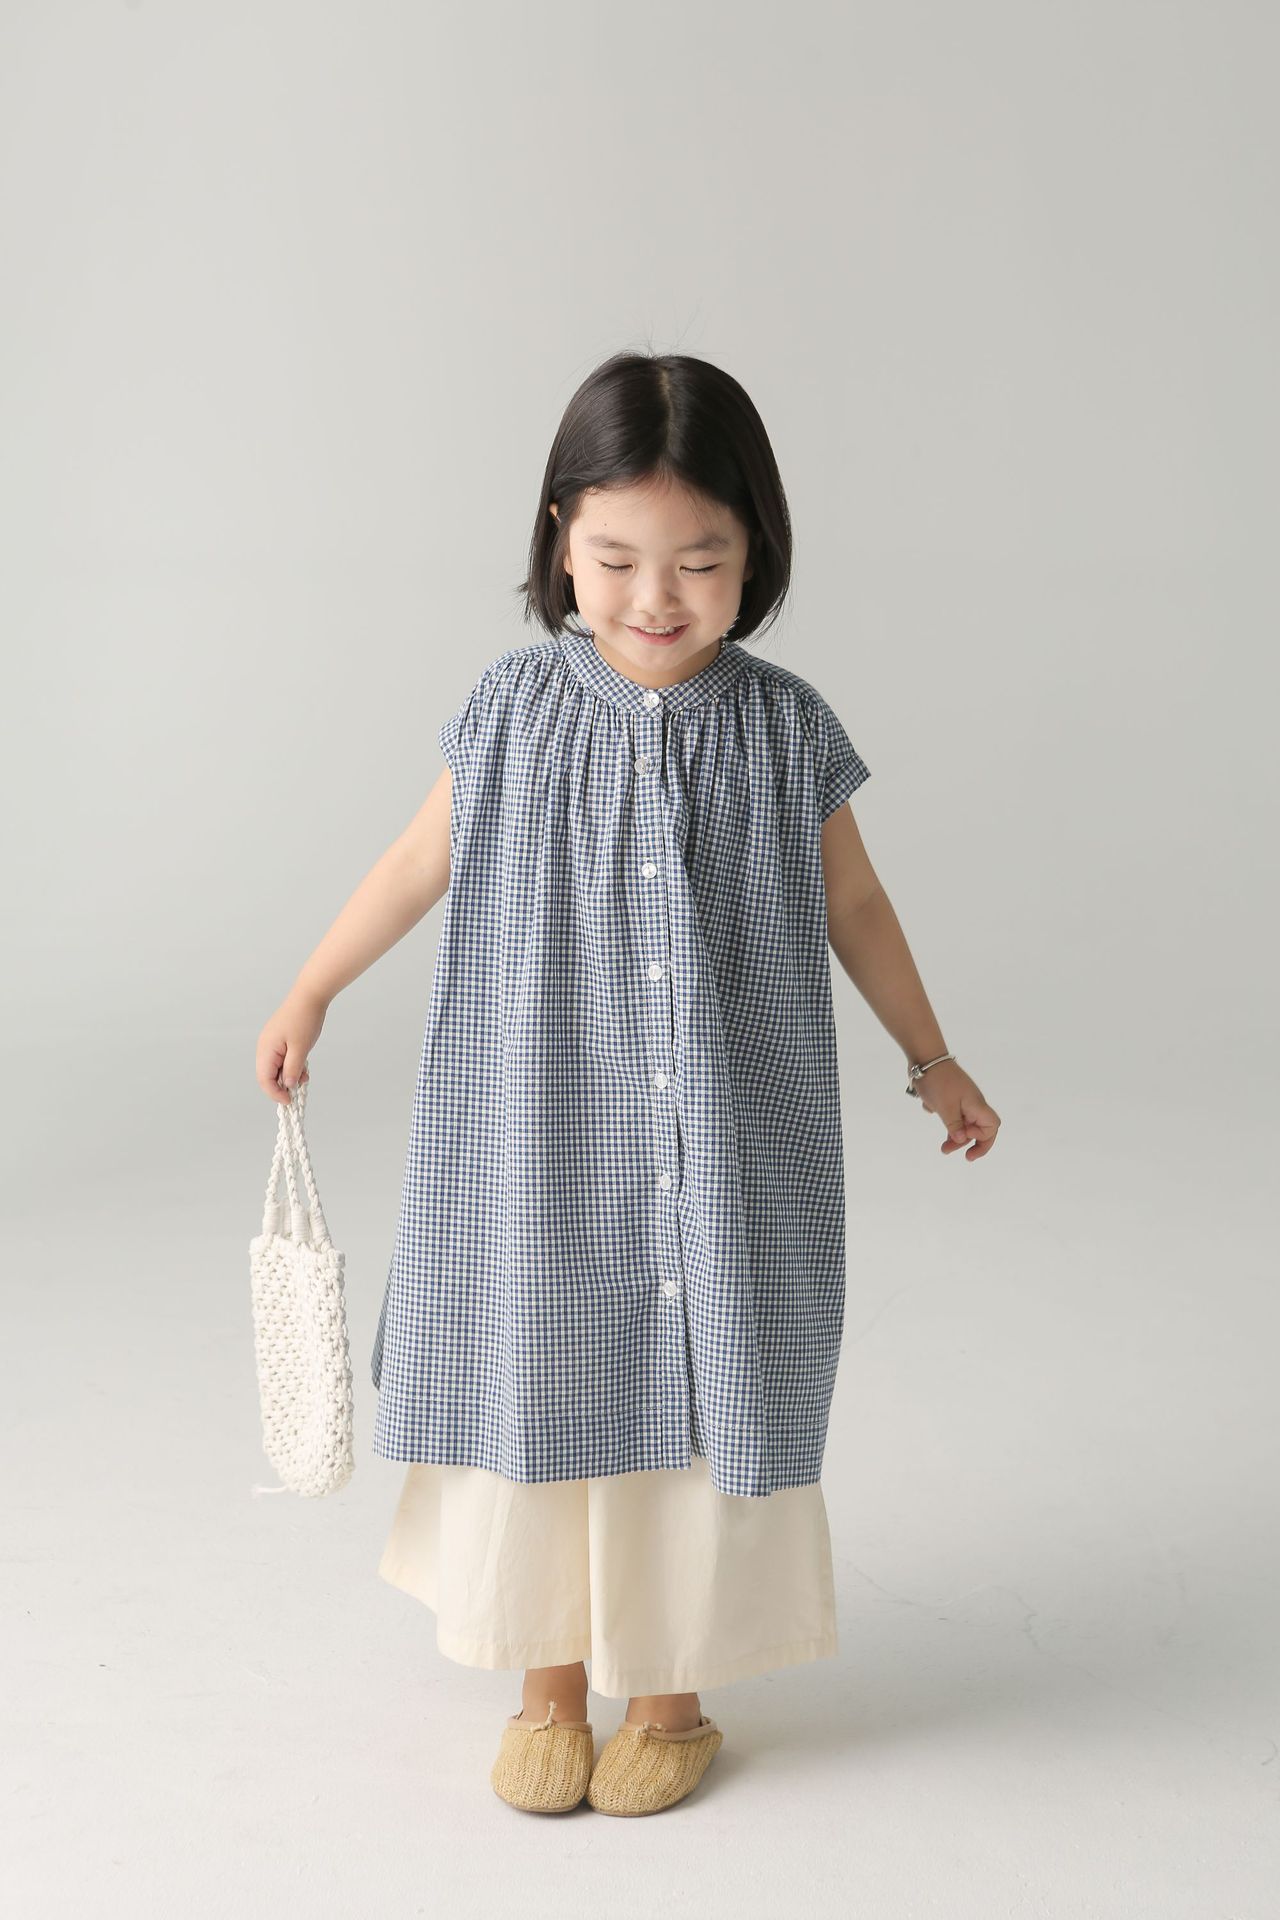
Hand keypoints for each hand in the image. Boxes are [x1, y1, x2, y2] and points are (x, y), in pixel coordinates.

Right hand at [256, 990, 327, 1106]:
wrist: (310, 996)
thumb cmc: (304, 1019)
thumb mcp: (300, 1048)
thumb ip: (292, 1069)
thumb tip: (287, 1085)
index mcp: (266, 1049)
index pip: (264, 1080)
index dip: (275, 1093)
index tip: (289, 1100)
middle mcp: (265, 1047)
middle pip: (268, 1075)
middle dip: (283, 1084)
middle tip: (300, 1086)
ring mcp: (272, 1043)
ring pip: (277, 1068)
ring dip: (290, 1075)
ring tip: (305, 1075)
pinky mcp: (280, 1040)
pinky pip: (282, 1059)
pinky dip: (292, 1065)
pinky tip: (303, 1066)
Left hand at [910, 1059, 1000, 1160]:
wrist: (924, 1057)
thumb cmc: (938, 1081)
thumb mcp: (946, 1108)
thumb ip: (954, 1126)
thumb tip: (960, 1141)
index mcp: (976, 1105)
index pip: (992, 1127)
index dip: (984, 1141)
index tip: (968, 1150)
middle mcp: (972, 1103)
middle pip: (977, 1129)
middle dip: (966, 1142)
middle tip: (948, 1152)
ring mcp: (961, 1100)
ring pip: (963, 1123)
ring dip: (954, 1136)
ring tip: (942, 1148)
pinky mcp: (949, 1097)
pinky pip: (950, 1114)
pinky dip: (944, 1120)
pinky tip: (930, 1111)